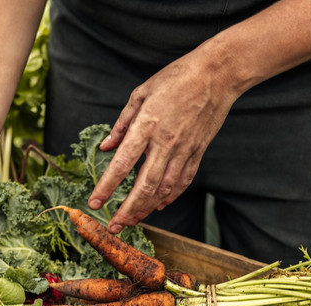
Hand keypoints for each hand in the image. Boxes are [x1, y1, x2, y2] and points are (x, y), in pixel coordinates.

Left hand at [89, 50, 238, 233]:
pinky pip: (182, 181)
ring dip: (146, 208)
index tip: (94, 203)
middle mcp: (165, 142)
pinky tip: (158, 205)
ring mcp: (184, 150)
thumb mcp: (141, 93)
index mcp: (147, 126)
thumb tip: (106, 147)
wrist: (217, 74)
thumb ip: (122, 123)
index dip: (106, 187)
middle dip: (127, 210)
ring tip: (132, 220)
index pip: (122, 164)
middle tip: (113, 226)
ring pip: (164, 189)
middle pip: (144, 186)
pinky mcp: (198, 152)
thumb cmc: (176, 78)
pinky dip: (170, 197)